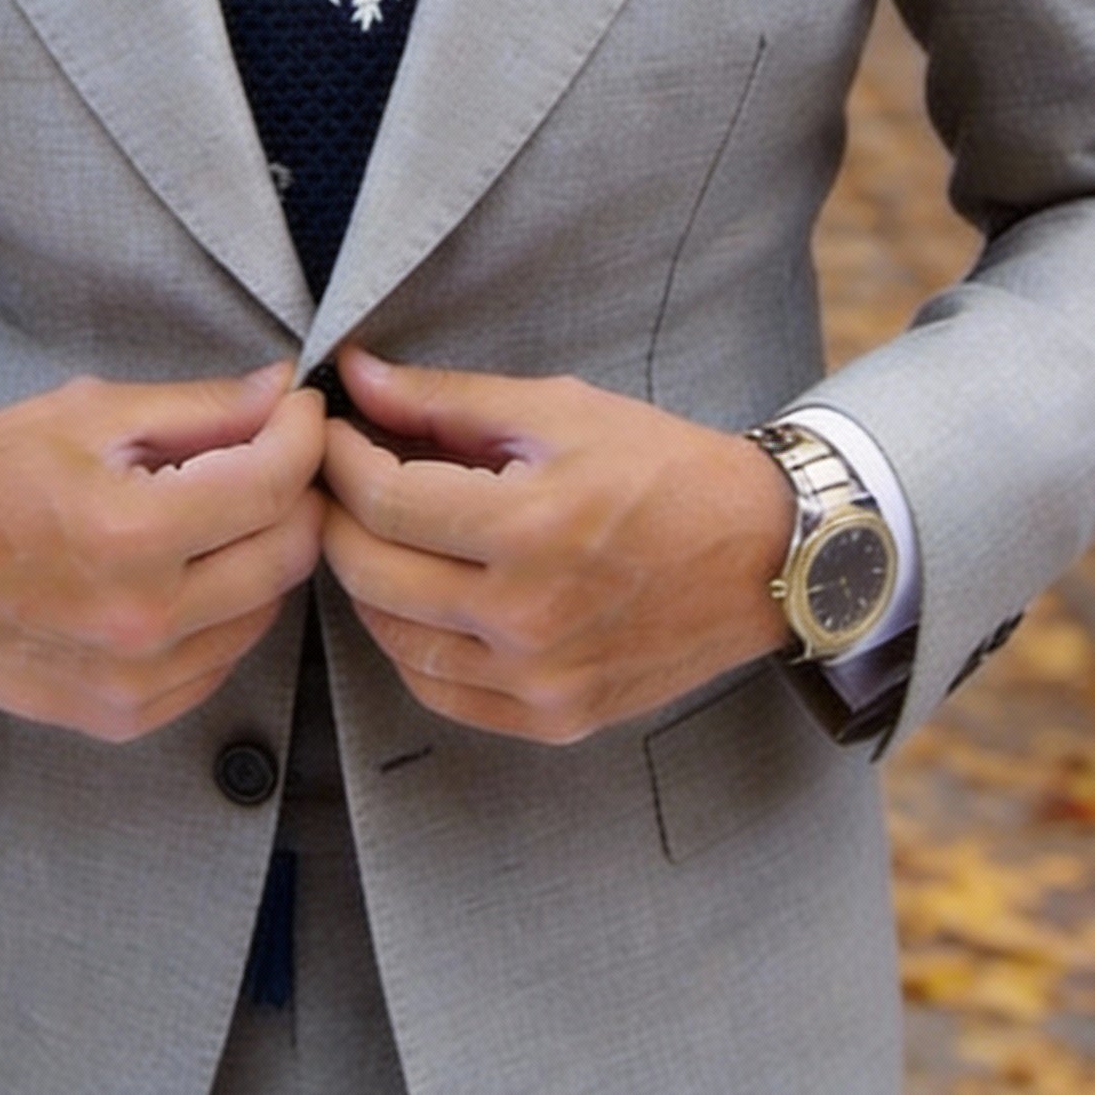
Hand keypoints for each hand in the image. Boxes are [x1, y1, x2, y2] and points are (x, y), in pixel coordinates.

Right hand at [0, 364, 325, 741]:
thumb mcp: (92, 414)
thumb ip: (202, 408)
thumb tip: (284, 391)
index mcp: (130, 534)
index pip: (274, 483)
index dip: (303, 435)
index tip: (299, 410)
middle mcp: (140, 620)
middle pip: (288, 552)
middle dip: (296, 491)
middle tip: (272, 453)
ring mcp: (134, 681)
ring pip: (266, 609)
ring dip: (263, 551)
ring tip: (221, 509)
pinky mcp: (125, 715)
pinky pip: (221, 658)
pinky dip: (226, 609)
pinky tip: (188, 568)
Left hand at [320, 348, 794, 743]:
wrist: (764, 555)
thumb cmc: (664, 469)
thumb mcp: (558, 409)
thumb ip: (445, 399)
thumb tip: (355, 375)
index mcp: (530, 527)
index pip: (382, 500)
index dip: (337, 458)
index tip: (330, 431)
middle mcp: (528, 617)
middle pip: (370, 573)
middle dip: (337, 517)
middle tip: (340, 478)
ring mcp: (540, 680)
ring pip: (393, 640)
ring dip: (368, 581)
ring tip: (380, 532)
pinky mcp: (554, 719)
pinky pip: (440, 691)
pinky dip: (411, 643)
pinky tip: (422, 596)